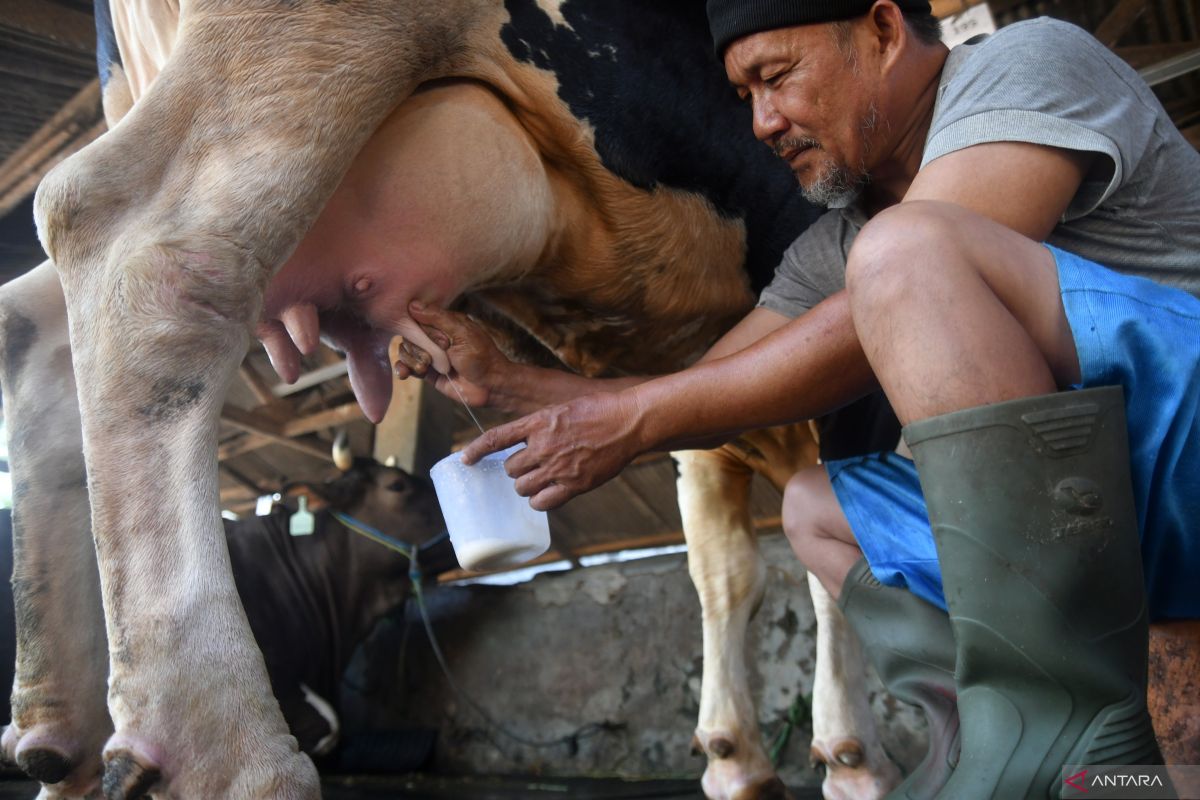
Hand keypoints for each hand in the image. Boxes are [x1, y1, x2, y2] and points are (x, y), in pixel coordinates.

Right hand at [394, 302, 508, 406]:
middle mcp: (435, 337)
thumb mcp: (462, 333)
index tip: (441, 342)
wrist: (490, 386)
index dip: (422, 329)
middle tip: (437, 357)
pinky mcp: (428, 372)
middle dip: (419, 347)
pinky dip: (403, 368)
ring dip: (412, 359)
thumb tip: (412, 305)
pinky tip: (403, 373)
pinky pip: (408, 367)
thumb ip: (438, 318)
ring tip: (425, 368)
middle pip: (410, 335)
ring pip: (406, 350)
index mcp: (445, 323)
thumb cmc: (482, 357)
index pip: (419, 318)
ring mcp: (431, 355)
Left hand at [461, 390, 646, 509]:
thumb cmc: (599, 411)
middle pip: (511, 469)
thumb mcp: (562, 408)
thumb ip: (541, 425)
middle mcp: (543, 445)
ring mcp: (558, 467)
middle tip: (528, 466)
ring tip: (540, 479)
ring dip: (526, 485)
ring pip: (523, 487)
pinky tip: (547, 495)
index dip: (476, 450)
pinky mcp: (575, 484)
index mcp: (538, 422)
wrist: (628, 421)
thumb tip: (525, 441)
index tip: (465, 459)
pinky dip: (540, 501)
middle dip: (516, 470)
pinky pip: (543, 502)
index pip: (496, 438)